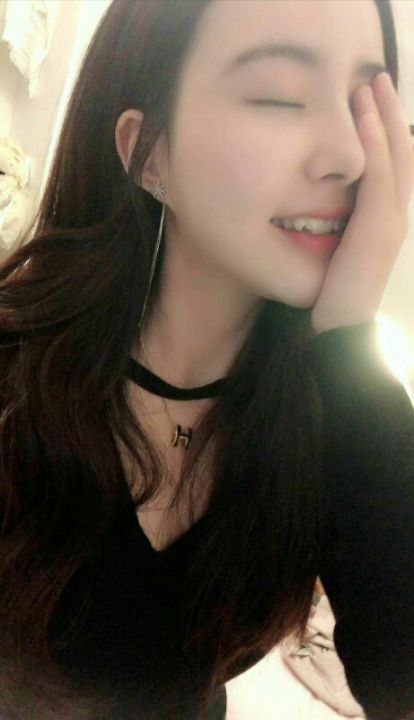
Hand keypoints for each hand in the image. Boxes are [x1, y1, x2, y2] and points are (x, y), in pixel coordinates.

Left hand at [311, 71, 413, 335]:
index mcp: (386, 220)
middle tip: (375, 79)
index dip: (386, 131)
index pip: (394, 166)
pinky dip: (374, 142)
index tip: (370, 102)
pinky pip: (379, 175)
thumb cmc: (333, 294)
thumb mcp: (337, 253)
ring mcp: (392, 221)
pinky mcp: (378, 228)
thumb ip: (337, 226)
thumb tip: (318, 206)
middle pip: (402, 152)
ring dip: (383, 118)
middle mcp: (396, 216)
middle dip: (389, 114)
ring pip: (395, 157)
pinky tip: (362, 115)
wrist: (339, 329)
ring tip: (369, 85)